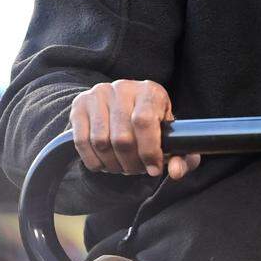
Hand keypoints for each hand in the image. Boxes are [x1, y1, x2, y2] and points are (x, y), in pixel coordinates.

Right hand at [70, 79, 198, 178]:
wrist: (121, 104)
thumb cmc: (152, 124)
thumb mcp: (170, 136)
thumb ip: (180, 157)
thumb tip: (176, 172)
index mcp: (150, 91)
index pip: (145, 122)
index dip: (149, 151)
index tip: (154, 169)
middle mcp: (123, 88)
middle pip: (122, 137)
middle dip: (131, 162)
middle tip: (137, 170)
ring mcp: (98, 95)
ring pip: (101, 141)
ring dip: (113, 164)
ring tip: (123, 167)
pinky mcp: (80, 105)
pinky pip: (82, 142)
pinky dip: (94, 161)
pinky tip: (105, 165)